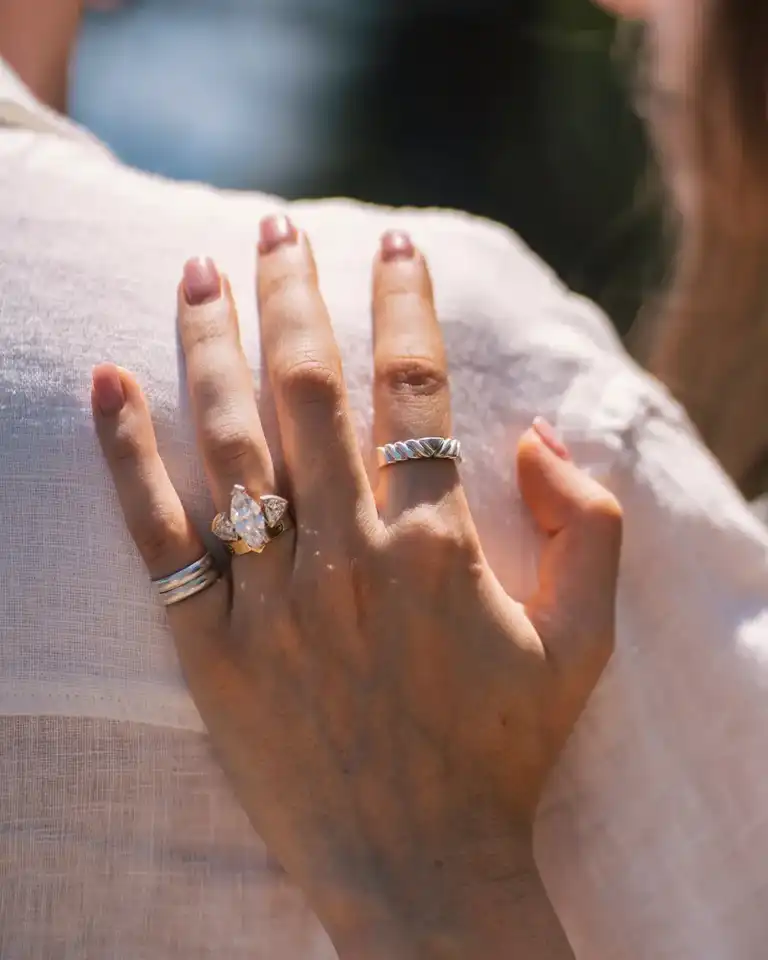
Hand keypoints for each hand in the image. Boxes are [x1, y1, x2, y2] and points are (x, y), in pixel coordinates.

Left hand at [92, 218, 621, 958]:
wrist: (422, 869)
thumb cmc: (505, 752)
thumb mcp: (586, 641)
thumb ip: (592, 525)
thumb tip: (535, 433)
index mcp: (439, 548)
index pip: (416, 389)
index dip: (405, 304)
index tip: (393, 246)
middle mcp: (349, 558)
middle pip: (309, 392)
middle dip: (293, 296)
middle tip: (275, 231)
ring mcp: (273, 602)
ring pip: (229, 442)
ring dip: (211, 345)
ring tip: (197, 272)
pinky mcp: (212, 648)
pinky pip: (158, 533)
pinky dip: (126, 451)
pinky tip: (109, 378)